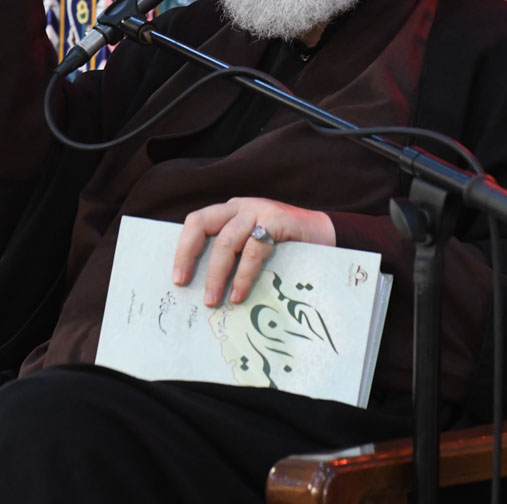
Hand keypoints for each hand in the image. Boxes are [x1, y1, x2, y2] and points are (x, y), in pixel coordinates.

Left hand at [172, 198, 335, 306]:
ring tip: (214, 300)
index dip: (183, 249)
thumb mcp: (255, 245)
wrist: (328, 234)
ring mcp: (258, 210)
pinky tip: (240, 294)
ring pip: (226, 241)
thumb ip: (235, 255)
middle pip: (201, 223)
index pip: (196, 223)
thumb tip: (206, 288)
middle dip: (187, 254)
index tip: (178, 278)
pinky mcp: (276, 220)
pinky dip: (244, 275)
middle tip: (184, 283)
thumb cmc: (287, 246)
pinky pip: (253, 250)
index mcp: (230, 211)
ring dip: (217, 274)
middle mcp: (240, 206)